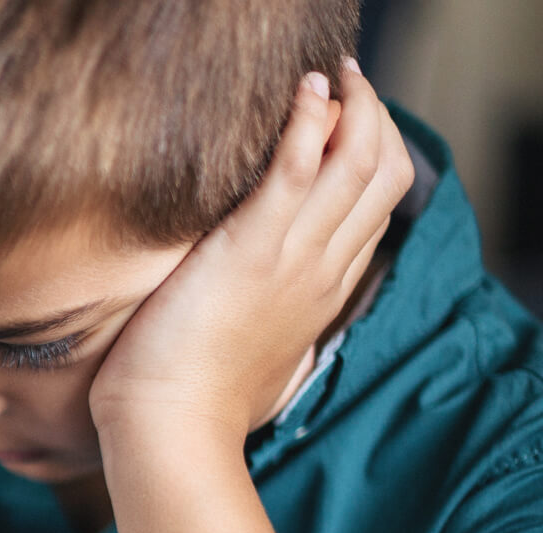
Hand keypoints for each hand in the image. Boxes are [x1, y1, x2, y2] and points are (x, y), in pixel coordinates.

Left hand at [89, 59, 413, 449]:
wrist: (170, 432)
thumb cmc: (194, 408)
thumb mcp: (254, 366)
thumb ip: (269, 337)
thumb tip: (269, 345)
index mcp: (323, 296)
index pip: (373, 212)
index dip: (368, 161)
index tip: (345, 131)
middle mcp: (322, 271)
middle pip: (381, 175)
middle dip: (372, 121)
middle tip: (346, 89)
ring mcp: (293, 258)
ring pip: (357, 161)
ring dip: (352, 108)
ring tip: (329, 80)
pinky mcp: (251, 249)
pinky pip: (297, 167)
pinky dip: (309, 122)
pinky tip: (306, 96)